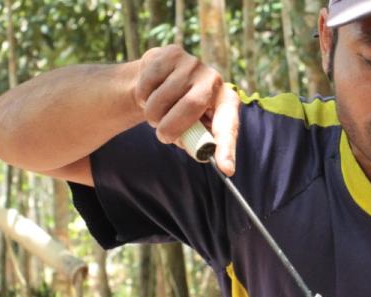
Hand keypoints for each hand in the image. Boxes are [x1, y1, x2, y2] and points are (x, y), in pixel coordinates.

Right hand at [132, 45, 240, 174]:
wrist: (157, 81)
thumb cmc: (177, 112)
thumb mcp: (190, 129)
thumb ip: (197, 141)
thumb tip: (205, 156)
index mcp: (226, 102)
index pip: (229, 125)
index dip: (227, 148)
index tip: (226, 170)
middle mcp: (214, 79)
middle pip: (191, 106)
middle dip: (170, 128)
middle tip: (162, 136)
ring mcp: (193, 64)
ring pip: (163, 98)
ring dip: (152, 114)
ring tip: (156, 112)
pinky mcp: (171, 53)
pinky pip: (148, 83)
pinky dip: (142, 96)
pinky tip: (149, 93)